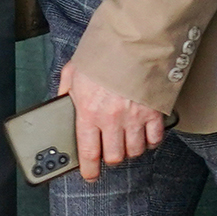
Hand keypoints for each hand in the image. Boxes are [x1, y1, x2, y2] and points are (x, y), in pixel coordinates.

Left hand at [58, 60, 165, 182]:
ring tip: (128, 143)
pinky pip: (154, 138)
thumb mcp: (75, 70)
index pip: (88, 152)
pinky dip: (151, 141)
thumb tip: (61, 102)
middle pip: (114, 155)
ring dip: (131, 150)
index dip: (89, 169)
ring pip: (134, 150)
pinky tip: (147, 137)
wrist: (135, 40)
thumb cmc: (104, 53)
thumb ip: (66, 89)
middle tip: (110, 152)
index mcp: (89, 112)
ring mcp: (135, 117)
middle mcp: (112, 119)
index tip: (90, 175)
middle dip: (111, 158)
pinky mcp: (154, 111)